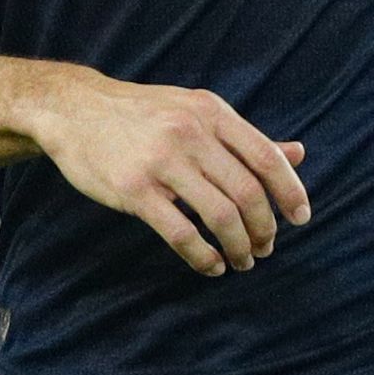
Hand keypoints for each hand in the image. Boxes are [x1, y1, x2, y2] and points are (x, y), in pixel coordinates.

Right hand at [23, 66, 308, 274]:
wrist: (73, 109)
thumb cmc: (142, 114)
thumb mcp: (195, 112)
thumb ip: (243, 138)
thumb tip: (298, 154)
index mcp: (210, 112)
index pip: (266, 157)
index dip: (290, 192)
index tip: (300, 219)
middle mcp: (190, 133)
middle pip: (247, 193)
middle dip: (264, 229)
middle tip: (265, 248)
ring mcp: (161, 162)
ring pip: (220, 217)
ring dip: (239, 247)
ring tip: (241, 260)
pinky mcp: (134, 189)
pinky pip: (181, 234)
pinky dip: (204, 257)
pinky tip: (211, 265)